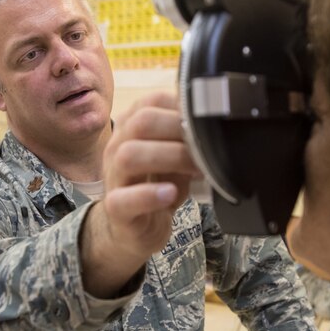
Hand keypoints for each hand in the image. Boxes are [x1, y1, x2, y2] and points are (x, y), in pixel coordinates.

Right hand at [80, 92, 198, 296]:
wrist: (134, 228)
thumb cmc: (157, 186)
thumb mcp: (175, 158)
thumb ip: (187, 141)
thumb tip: (215, 126)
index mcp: (131, 129)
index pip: (151, 101)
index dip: (181, 107)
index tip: (205, 122)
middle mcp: (117, 147)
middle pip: (140, 122)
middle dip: (178, 130)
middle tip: (205, 147)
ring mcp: (114, 177)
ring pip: (129, 155)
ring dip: (169, 157)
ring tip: (195, 169)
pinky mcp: (115, 208)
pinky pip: (124, 199)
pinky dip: (150, 195)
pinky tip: (171, 193)